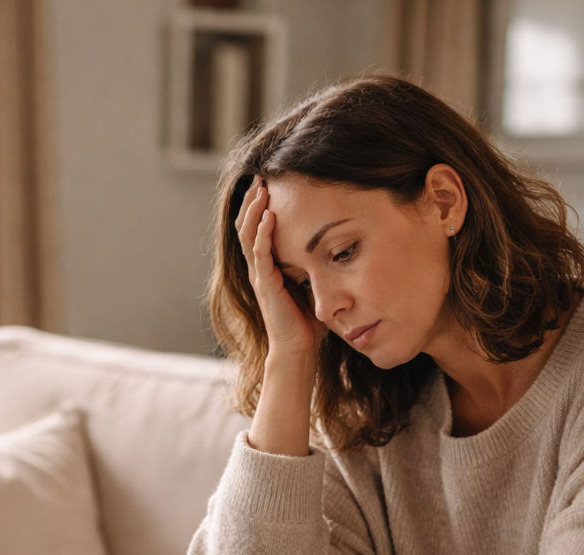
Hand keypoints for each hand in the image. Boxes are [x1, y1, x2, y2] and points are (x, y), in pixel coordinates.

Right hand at [235, 177, 326, 366]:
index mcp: (269, 267)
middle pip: (247, 226)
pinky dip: (263, 232)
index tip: (270, 183)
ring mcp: (259, 275)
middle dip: (253, 200)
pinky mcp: (264, 284)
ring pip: (248, 234)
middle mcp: (259, 268)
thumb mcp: (314, 284)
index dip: (260, 206)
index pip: (258, 229)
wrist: (299, 349)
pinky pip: (259, 252)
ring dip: (253, 210)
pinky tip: (268, 215)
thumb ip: (316, 265)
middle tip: (260, 176)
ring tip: (260, 188)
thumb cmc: (308, 322)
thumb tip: (336, 245)